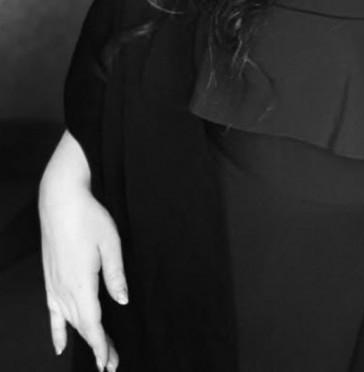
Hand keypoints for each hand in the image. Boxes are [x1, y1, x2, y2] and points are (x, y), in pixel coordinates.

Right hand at [39, 182, 125, 371]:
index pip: (92, 325)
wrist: (60, 200)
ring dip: (83, 339)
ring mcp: (54, 285)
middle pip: (82, 327)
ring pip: (69, 322)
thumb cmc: (88, 217)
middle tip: (110, 363)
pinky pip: (52, 312)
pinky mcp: (49, 279)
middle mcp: (64, 289)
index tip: (108, 363)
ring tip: (98, 353)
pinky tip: (60, 345)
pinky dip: (57, 331)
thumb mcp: (110, 243)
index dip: (101, 346)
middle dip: (97, 346)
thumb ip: (116, 275)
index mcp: (81, 283)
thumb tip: (122, 302)